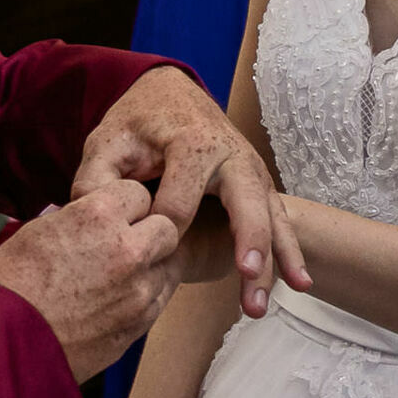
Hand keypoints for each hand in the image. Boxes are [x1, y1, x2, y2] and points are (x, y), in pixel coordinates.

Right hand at [0, 180, 180, 381]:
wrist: (2, 346)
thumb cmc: (8, 286)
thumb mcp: (40, 230)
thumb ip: (81, 219)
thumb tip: (99, 217)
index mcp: (98, 216)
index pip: (137, 193)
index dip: (124, 204)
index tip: (111, 216)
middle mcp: (127, 249)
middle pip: (166, 227)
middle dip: (148, 231)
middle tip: (122, 243)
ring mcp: (138, 291)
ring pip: (168, 264)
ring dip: (150, 265)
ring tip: (116, 275)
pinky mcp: (139, 324)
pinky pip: (159, 298)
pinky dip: (145, 295)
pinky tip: (117, 299)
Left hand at [75, 66, 308, 316]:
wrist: (172, 93)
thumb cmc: (138, 123)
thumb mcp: (107, 140)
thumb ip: (96, 177)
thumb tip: (99, 219)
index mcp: (191, 141)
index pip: (180, 198)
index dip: (161, 227)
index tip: (145, 241)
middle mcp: (231, 153)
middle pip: (244, 200)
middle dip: (247, 237)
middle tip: (245, 272)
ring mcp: (251, 170)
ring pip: (268, 216)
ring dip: (272, 259)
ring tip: (261, 303)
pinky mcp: (259, 185)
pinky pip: (279, 219)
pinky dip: (290, 251)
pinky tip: (301, 284)